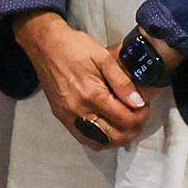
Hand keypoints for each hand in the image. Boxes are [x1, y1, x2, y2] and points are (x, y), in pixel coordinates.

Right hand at [18, 13, 146, 147]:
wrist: (44, 45)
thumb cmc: (74, 47)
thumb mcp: (103, 57)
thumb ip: (122, 81)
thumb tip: (138, 102)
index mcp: (91, 95)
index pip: (125, 119)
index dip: (141, 115)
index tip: (143, 105)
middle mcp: (78, 110)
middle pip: (114, 137)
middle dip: (132, 129)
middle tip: (138, 115)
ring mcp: (68, 116)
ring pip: (99, 143)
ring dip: (117, 138)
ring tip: (125, 124)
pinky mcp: (61, 116)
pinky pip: (83, 138)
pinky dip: (100, 139)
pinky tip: (107, 128)